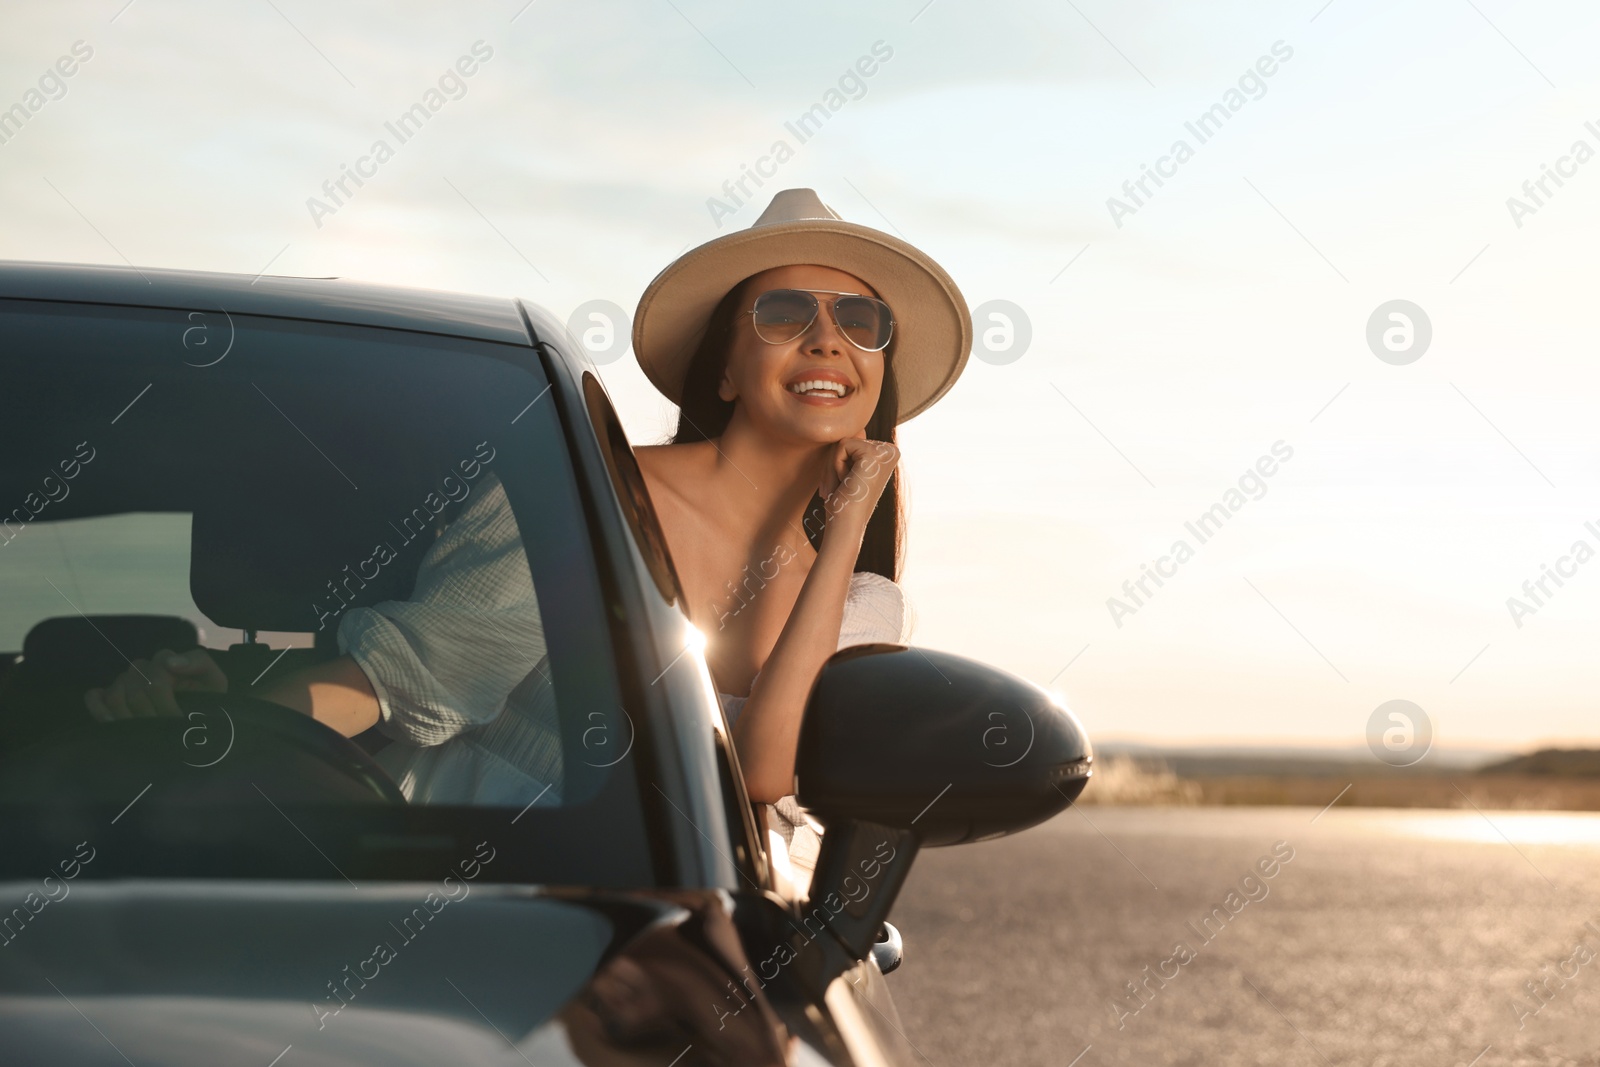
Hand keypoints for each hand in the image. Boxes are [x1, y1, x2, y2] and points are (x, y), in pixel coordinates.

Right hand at [85, 648, 228, 721]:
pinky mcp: (111, 700)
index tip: (178, 719)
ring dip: (130, 716)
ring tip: (146, 731)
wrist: (201, 725)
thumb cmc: (209, 702)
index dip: (165, 701)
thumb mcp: (214, 681)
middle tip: (164, 730)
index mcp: (168, 663)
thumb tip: (169, 663)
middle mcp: (144, 670)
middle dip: (151, 712)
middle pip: (136, 687)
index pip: (156, 675)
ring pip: (115, 693)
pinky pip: (94, 696)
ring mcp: (126, 684)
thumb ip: (198, 663)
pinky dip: (99, 708)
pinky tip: (112, 721)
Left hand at [818, 428, 898, 539]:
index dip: (838, 463)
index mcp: (888, 453)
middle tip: (837, 489)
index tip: (841, 486)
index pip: (852, 441)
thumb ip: (852, 449)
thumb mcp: (847, 470)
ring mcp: (885, 451)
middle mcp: (891, 451)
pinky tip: (845, 484)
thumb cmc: (842, 503)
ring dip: (833, 467)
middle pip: (847, 439)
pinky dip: (835, 466)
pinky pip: (841, 446)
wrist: (845, 526)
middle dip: (834, 464)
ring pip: (842, 442)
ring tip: (841, 488)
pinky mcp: (873, 454)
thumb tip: (858, 429)